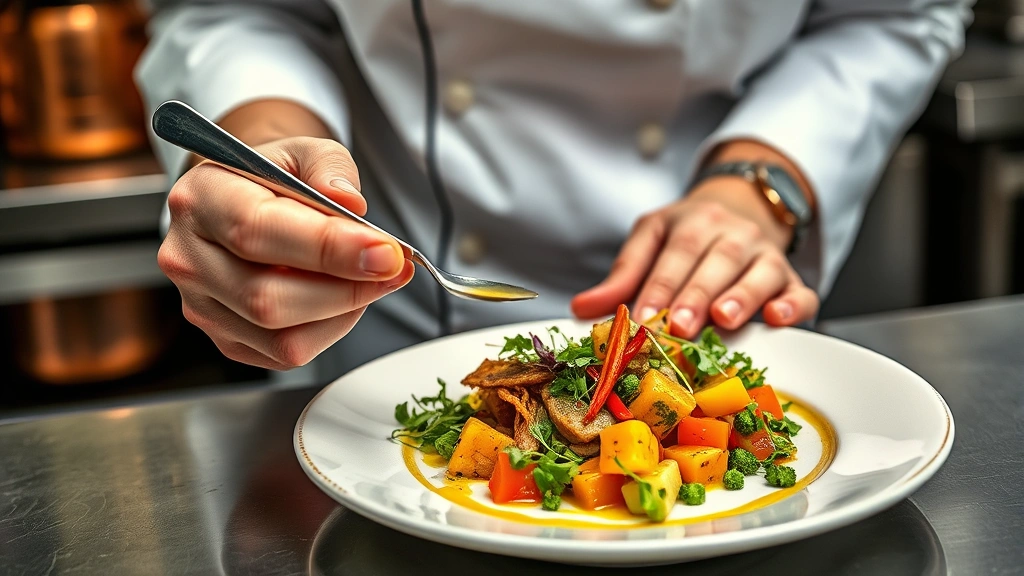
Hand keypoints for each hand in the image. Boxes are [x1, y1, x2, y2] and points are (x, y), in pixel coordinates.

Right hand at [158, 135, 412, 368]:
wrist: (247, 202)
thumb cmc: (276, 178)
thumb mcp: (306, 151)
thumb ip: (330, 168)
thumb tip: (351, 205)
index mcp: (201, 198)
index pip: (257, 231)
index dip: (328, 248)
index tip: (386, 251)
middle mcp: (189, 257)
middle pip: (267, 298)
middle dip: (347, 288)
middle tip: (392, 267)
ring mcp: (201, 306)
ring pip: (282, 337)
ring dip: (344, 311)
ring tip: (371, 279)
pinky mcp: (225, 340)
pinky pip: (287, 354)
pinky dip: (331, 329)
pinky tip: (343, 297)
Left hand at [570, 176, 818, 337]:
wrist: (744, 207)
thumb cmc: (689, 237)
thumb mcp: (651, 241)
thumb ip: (622, 277)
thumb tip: (580, 309)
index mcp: (691, 224)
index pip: (673, 254)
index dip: (657, 287)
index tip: (641, 317)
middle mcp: (732, 235)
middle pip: (715, 262)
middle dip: (695, 295)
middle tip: (678, 325)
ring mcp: (766, 255)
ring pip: (758, 272)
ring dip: (741, 296)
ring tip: (723, 320)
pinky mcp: (792, 279)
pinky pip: (799, 291)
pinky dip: (792, 305)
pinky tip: (777, 318)